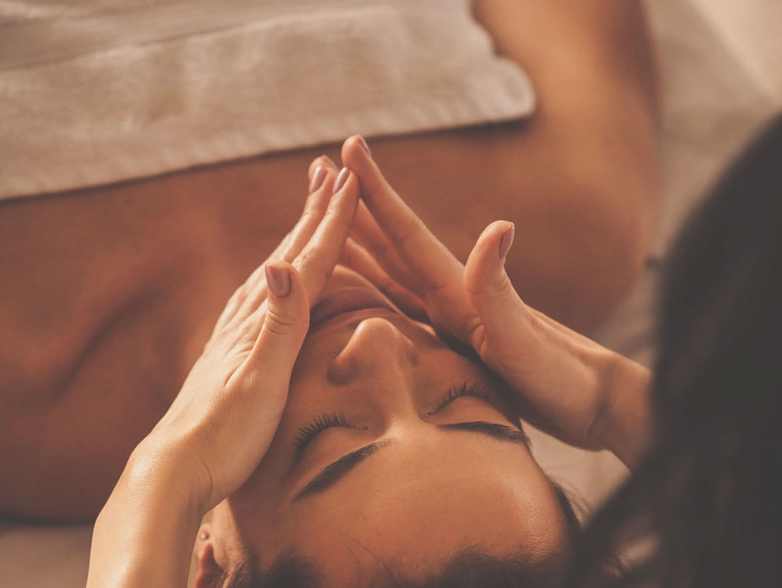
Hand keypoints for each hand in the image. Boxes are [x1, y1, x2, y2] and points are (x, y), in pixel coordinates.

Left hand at [130, 162, 359, 512]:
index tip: (350, 179)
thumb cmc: (224, 435)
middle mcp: (248, 317)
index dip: (331, 221)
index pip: (306, 260)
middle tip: (331, 170)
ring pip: (275, 269)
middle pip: (289, 252)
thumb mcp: (259, 382)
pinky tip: (273, 275)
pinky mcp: (231, 351)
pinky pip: (261, 296)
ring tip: (309, 209)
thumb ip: (277, 324)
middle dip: (314, 211)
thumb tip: (281, 263)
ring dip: (296, 235)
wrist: (175, 470)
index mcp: (263, 320)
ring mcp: (236, 332)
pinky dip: (278, 272)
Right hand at [331, 137, 649, 460]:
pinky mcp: (455, 342)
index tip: (347, 147)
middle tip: (318, 173)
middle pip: (390, 242)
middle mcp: (451, 296)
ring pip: (390, 272)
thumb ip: (499, 290)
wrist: (592, 403)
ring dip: (358, 244)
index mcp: (458, 291)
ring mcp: (452, 318)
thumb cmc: (561, 378)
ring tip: (324, 224)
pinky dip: (372, 292)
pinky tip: (359, 292)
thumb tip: (497, 225)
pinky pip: (398, 309)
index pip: (406, 233)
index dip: (375, 191)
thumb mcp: (524, 340)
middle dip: (354, 206)